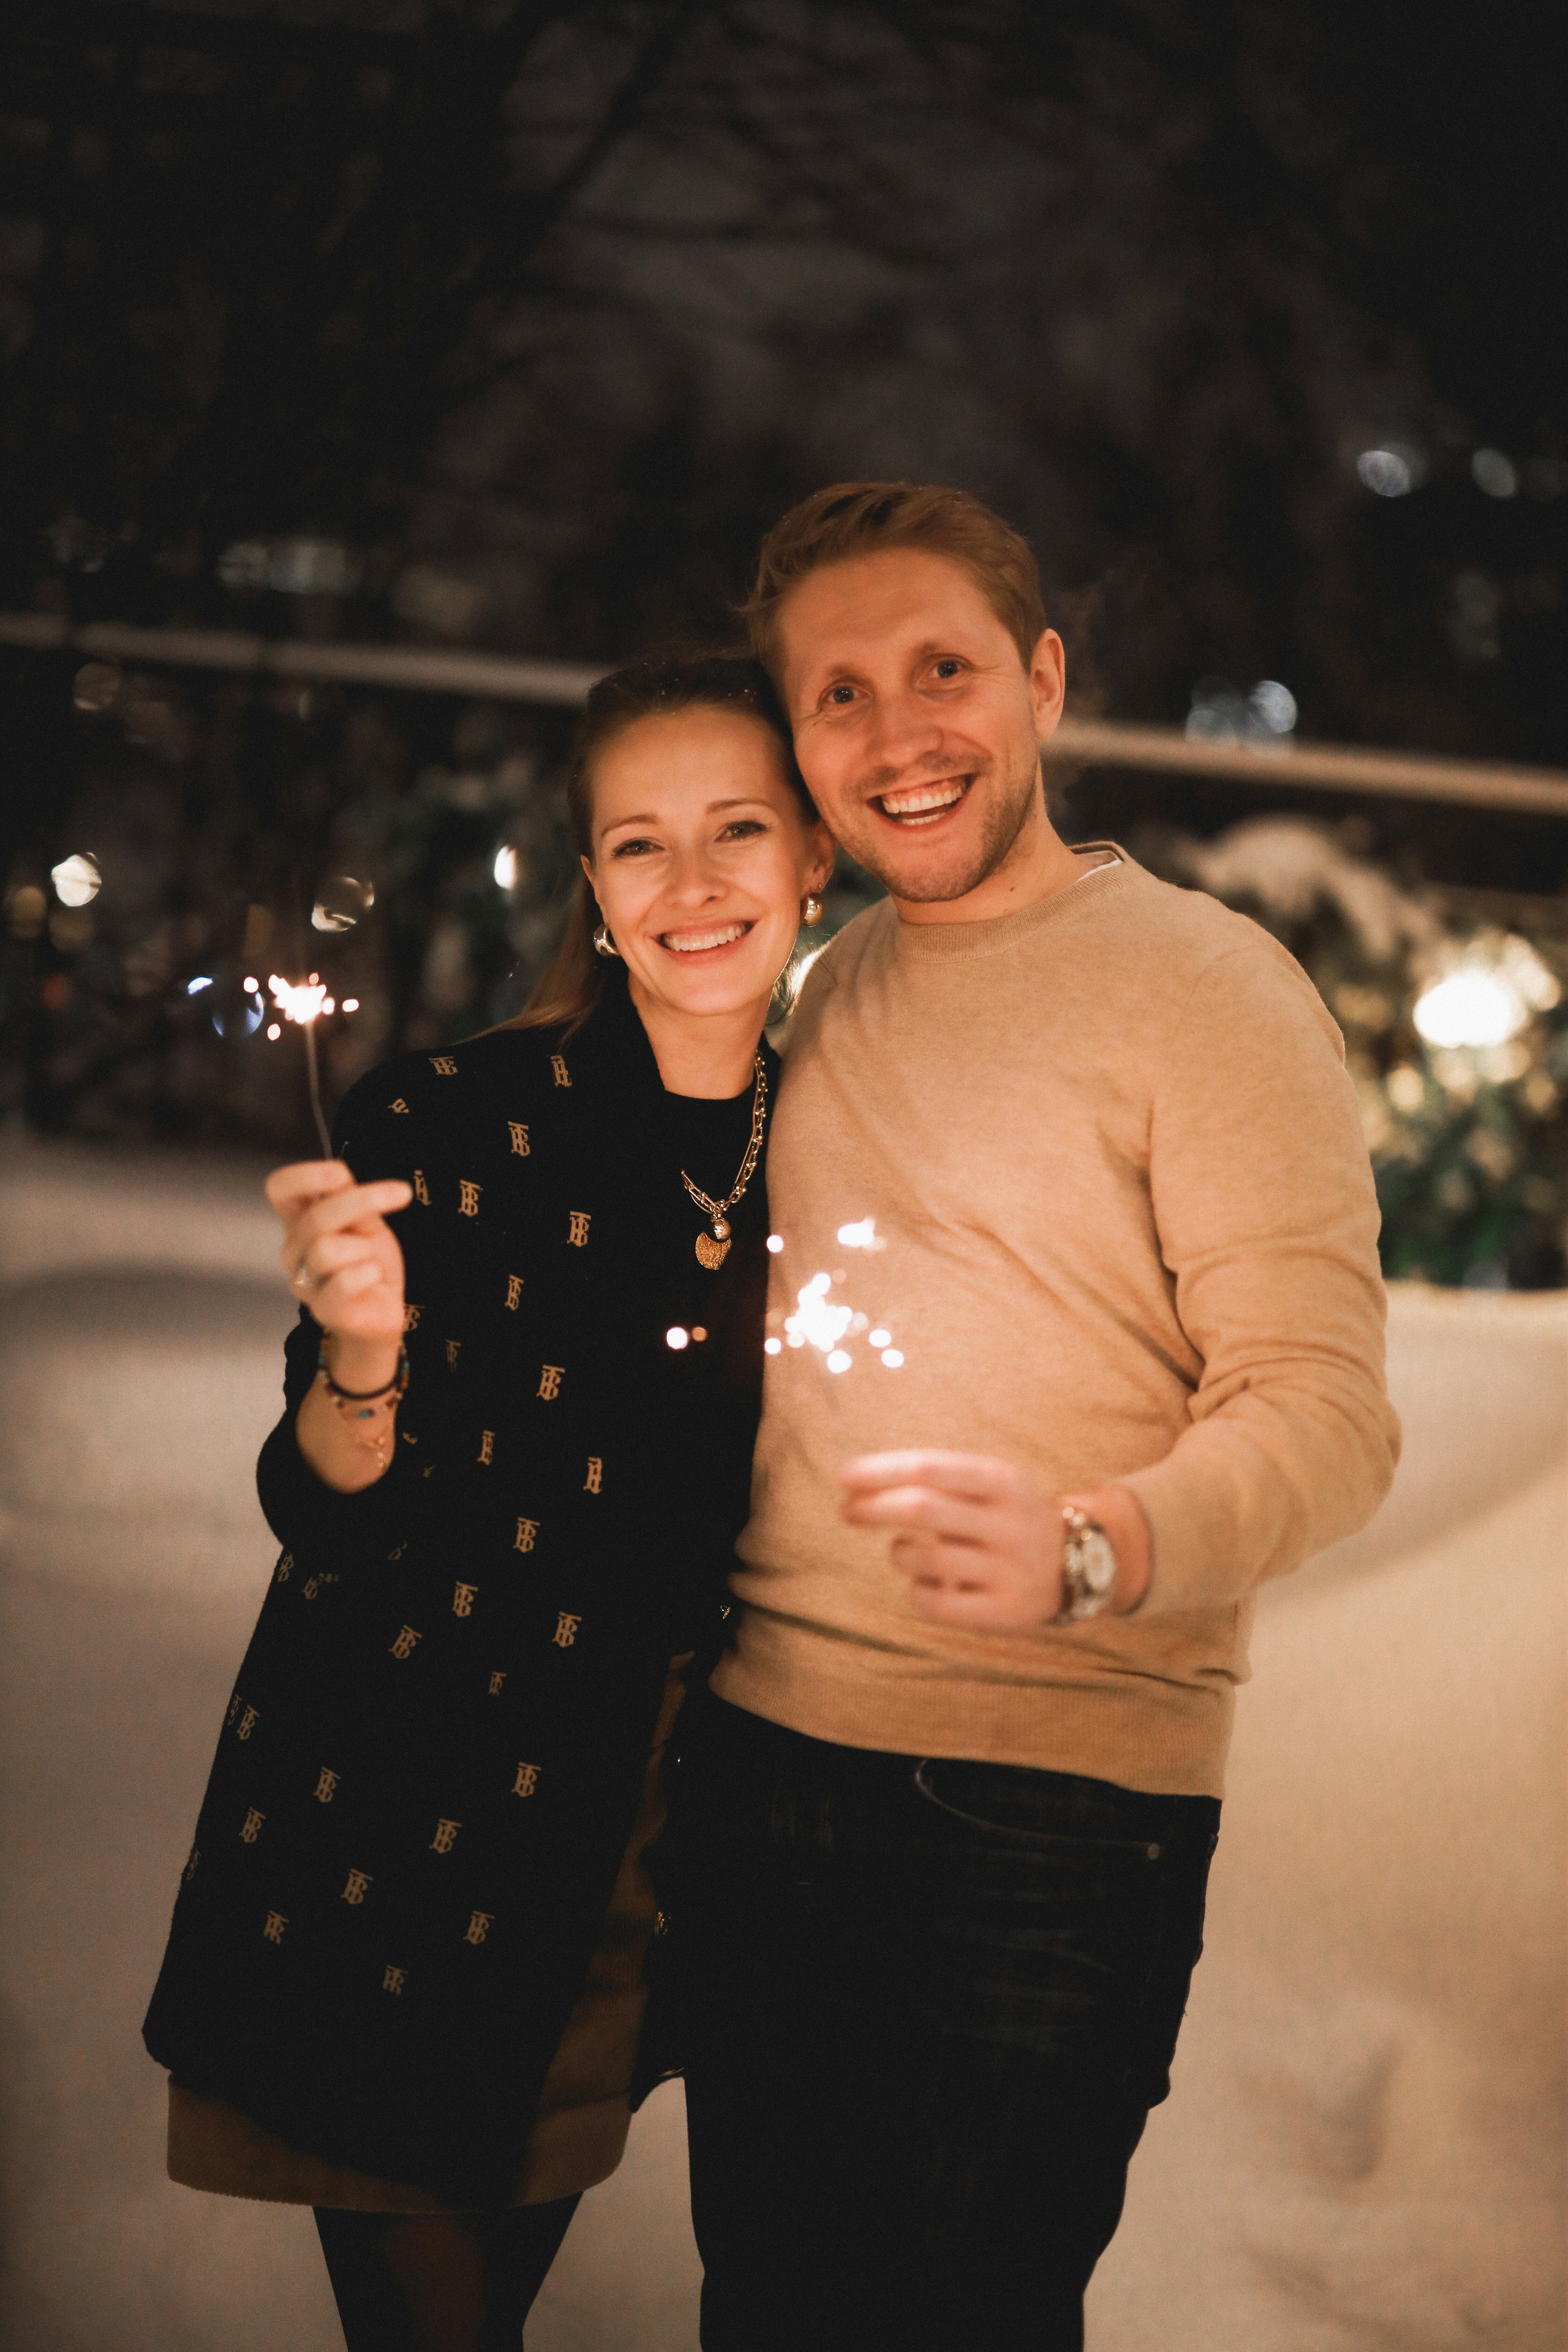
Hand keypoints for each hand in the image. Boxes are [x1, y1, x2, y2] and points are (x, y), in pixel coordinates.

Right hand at [265, 1160, 410, 1380]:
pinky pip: (344, 1281)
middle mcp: (294, 1250)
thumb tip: (339, 1173)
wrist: (383, 1310)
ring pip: (327, 1250)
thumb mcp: (365, 1221)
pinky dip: (369, 1273)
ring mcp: (305, 1282)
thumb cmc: (368, 1261)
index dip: (304, 1176)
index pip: (279, 1190)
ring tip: (372, 1259)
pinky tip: (373, 1277)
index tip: (341, 1172)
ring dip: (364, 1248)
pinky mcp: (323, 1310)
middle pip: (315, 1217)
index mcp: (300, 1221)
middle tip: (401, 1194)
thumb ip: (350, 1198)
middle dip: (363, 1201)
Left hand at [838, 1450, 1150, 1629]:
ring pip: (924, 1558)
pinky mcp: (1004, 1613)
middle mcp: (1009, 1524)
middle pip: (921, 1508)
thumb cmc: (1005, 1517)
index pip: (931, 1468)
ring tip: (902, 1550)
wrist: (1078, 1563)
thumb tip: (857, 1484)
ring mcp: (1009, 1570)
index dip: (881, 1471)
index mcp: (1002, 1482)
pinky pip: (935, 1603)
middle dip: (873, 1507)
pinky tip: (922, 1583)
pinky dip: (915, 1591)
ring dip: (898, 1552)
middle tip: (847, 1510)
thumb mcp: (987, 1484)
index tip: (844, 1476)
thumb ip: (934, 1481)